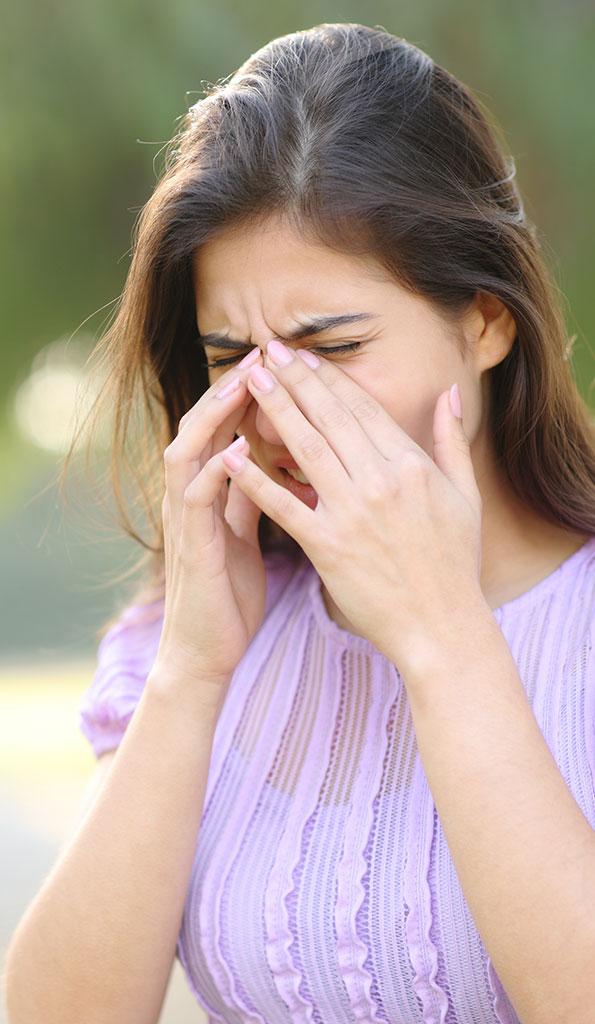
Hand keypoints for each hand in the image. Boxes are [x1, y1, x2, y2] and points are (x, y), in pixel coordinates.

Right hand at [155, 350, 266, 699]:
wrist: (207, 652)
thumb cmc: (230, 593)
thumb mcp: (245, 532)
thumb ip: (253, 492)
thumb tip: (274, 455)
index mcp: (209, 491)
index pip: (226, 426)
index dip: (252, 392)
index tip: (285, 361)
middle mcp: (190, 496)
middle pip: (203, 425)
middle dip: (232, 388)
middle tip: (264, 353)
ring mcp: (185, 521)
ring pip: (189, 451)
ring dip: (215, 417)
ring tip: (244, 385)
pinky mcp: (190, 549)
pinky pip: (195, 502)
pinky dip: (213, 473)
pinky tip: (235, 451)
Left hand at [221, 342, 484, 674]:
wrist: (442, 627)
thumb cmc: (456, 564)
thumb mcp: (465, 495)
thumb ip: (452, 441)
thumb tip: (449, 393)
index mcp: (412, 466)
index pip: (362, 409)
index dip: (329, 378)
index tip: (303, 356)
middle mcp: (381, 482)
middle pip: (329, 418)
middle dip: (295, 380)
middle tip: (266, 351)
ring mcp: (352, 514)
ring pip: (305, 449)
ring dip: (275, 410)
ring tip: (249, 381)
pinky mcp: (328, 547)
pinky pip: (285, 507)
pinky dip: (256, 479)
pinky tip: (232, 453)